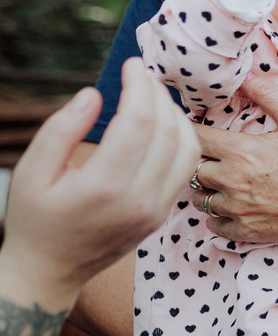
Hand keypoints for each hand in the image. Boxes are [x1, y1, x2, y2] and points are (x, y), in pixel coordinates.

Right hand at [0, 59, 199, 305]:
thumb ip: (61, 129)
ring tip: (152, 94)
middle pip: (167, 130)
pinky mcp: (164, 213)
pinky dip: (183, 137)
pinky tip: (163, 122)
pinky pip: (188, 167)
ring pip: (187, 147)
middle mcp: (139, 199)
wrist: (49, 270)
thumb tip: (95, 94)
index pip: (138, 122)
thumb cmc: (35, 218)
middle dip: (158, 93)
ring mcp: (156, 209)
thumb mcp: (30, 171)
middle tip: (142, 74)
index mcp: (103, 187)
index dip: (139, 86)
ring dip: (175, 113)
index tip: (132, 65)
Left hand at [191, 75, 277, 244]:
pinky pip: (213, 225)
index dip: (191, 130)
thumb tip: (247, 76)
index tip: (195, 129)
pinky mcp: (245, 231)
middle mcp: (232, 181)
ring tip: (222, 181)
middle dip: (199, 160)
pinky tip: (233, 206)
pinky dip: (218, 216)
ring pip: (198, 199)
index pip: (195, 137)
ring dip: (206, 189)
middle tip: (212, 156)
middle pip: (192, 169)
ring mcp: (237, 209)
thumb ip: (270, 94)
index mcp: (242, 151)